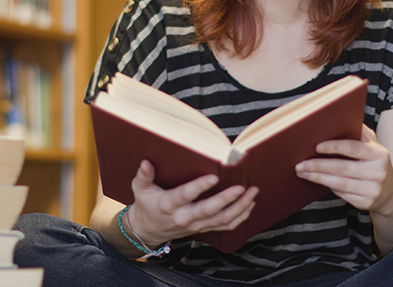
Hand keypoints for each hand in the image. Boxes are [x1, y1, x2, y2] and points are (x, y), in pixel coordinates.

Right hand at [124, 160, 258, 245]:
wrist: (148, 230)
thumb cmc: (146, 205)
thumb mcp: (140, 189)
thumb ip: (143, 176)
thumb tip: (146, 162)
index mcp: (168, 205)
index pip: (185, 196)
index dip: (200, 187)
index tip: (214, 177)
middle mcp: (183, 217)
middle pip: (209, 211)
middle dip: (227, 199)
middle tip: (241, 187)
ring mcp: (195, 225)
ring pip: (221, 220)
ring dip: (240, 207)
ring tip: (252, 193)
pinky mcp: (203, 229)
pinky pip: (226, 227)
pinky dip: (240, 217)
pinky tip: (250, 205)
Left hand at [294, 124, 392, 212]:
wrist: (390, 191)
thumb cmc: (374, 163)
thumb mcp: (373, 146)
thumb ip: (360, 133)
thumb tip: (340, 118)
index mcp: (379, 154)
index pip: (353, 148)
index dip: (334, 147)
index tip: (316, 146)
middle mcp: (378, 173)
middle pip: (342, 168)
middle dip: (317, 166)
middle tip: (300, 164)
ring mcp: (372, 190)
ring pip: (338, 183)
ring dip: (317, 178)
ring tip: (302, 172)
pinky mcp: (365, 203)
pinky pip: (341, 194)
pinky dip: (328, 187)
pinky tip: (317, 180)